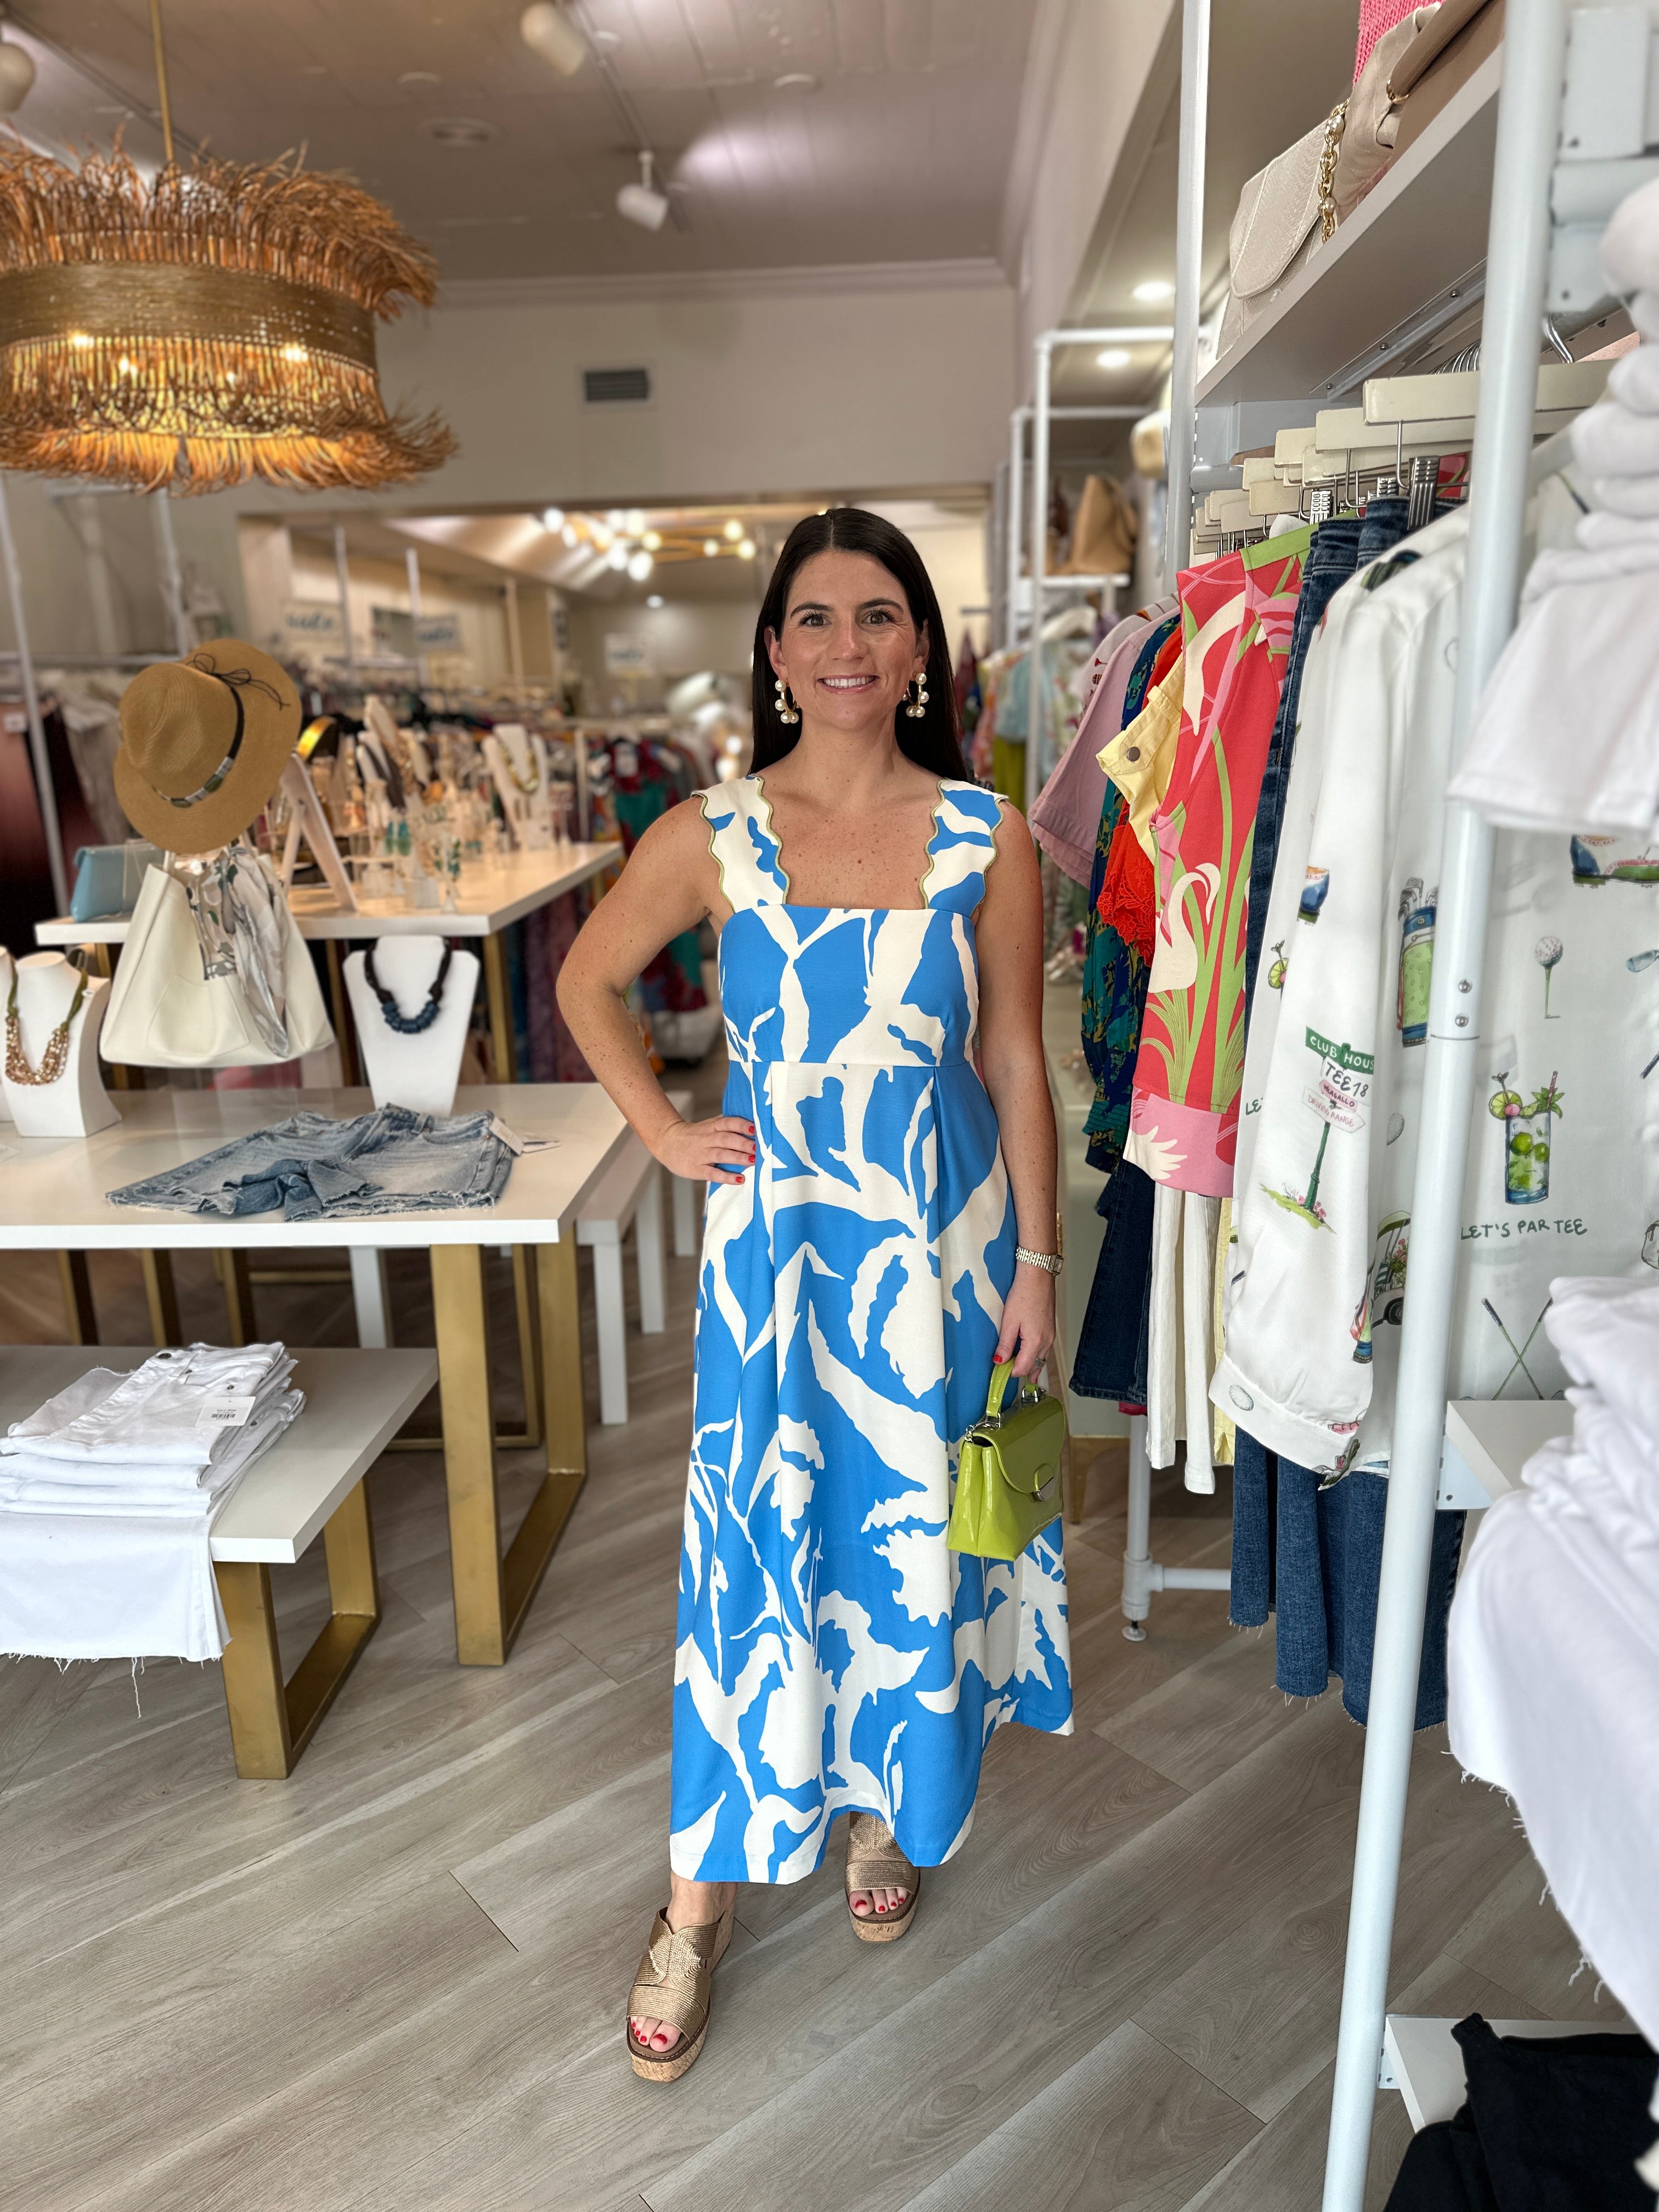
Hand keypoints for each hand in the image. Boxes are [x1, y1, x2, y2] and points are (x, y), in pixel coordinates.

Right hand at [650, 1114, 755, 1186]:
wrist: (667, 1142)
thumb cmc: (694, 1135)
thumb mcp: (708, 1125)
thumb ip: (726, 1123)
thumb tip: (751, 1120)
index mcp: (712, 1127)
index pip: (728, 1123)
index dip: (741, 1125)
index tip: (755, 1129)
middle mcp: (707, 1139)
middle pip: (726, 1139)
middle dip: (744, 1143)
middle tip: (759, 1148)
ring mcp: (701, 1154)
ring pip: (720, 1154)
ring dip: (738, 1158)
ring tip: (753, 1161)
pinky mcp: (696, 1169)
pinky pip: (712, 1173)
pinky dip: (726, 1176)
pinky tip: (739, 1179)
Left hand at [994, 1262, 1054, 1379]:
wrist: (1038, 1275)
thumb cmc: (1024, 1294)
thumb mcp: (1009, 1321)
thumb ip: (1005, 1344)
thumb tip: (1000, 1361)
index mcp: (1036, 1342)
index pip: (1023, 1368)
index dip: (1010, 1373)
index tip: (999, 1373)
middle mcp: (1046, 1341)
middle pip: (1035, 1366)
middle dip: (1023, 1373)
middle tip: (1009, 1376)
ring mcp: (1050, 1335)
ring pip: (1041, 1359)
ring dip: (1032, 1367)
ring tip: (1025, 1377)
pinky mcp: (1050, 1328)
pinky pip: (1044, 1350)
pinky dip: (1037, 1357)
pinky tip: (1032, 1357)